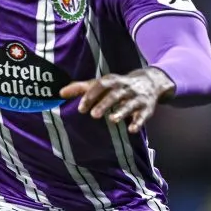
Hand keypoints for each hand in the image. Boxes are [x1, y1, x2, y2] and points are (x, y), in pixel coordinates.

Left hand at [60, 67, 174, 132]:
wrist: (150, 81)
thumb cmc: (118, 85)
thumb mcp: (101, 84)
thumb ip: (81, 88)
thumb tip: (60, 92)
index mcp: (112, 81)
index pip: (100, 86)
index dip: (91, 96)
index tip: (81, 109)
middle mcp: (125, 88)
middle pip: (115, 95)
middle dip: (105, 104)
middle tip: (94, 115)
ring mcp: (137, 98)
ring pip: (129, 104)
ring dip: (121, 112)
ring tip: (112, 120)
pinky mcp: (146, 109)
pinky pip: (142, 115)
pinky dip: (138, 122)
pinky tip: (131, 130)